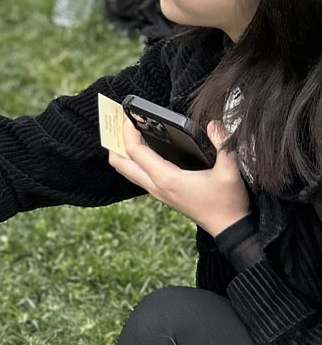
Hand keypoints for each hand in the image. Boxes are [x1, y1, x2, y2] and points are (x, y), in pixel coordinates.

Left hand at [107, 121, 249, 235]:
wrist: (228, 227)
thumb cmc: (228, 201)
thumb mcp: (230, 171)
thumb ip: (223, 144)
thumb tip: (213, 124)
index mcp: (167, 178)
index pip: (135, 152)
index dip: (127, 133)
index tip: (129, 117)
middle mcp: (156, 186)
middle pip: (120, 164)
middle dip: (114, 142)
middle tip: (118, 123)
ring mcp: (156, 191)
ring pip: (127, 171)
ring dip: (122, 152)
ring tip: (127, 133)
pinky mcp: (161, 193)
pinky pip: (138, 175)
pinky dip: (133, 161)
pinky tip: (144, 149)